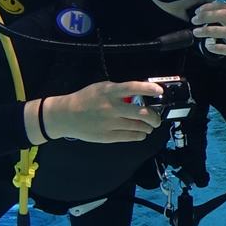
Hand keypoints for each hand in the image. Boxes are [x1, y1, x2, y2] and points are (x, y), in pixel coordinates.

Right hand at [36, 81, 165, 143]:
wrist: (66, 116)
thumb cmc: (85, 99)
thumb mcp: (101, 88)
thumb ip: (119, 91)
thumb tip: (140, 95)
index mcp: (110, 92)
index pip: (133, 88)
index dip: (149, 89)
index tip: (160, 91)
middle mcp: (112, 107)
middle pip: (142, 113)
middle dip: (155, 117)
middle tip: (157, 118)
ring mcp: (110, 123)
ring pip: (138, 126)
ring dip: (148, 127)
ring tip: (149, 126)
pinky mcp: (108, 136)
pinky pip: (130, 136)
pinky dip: (140, 135)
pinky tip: (141, 133)